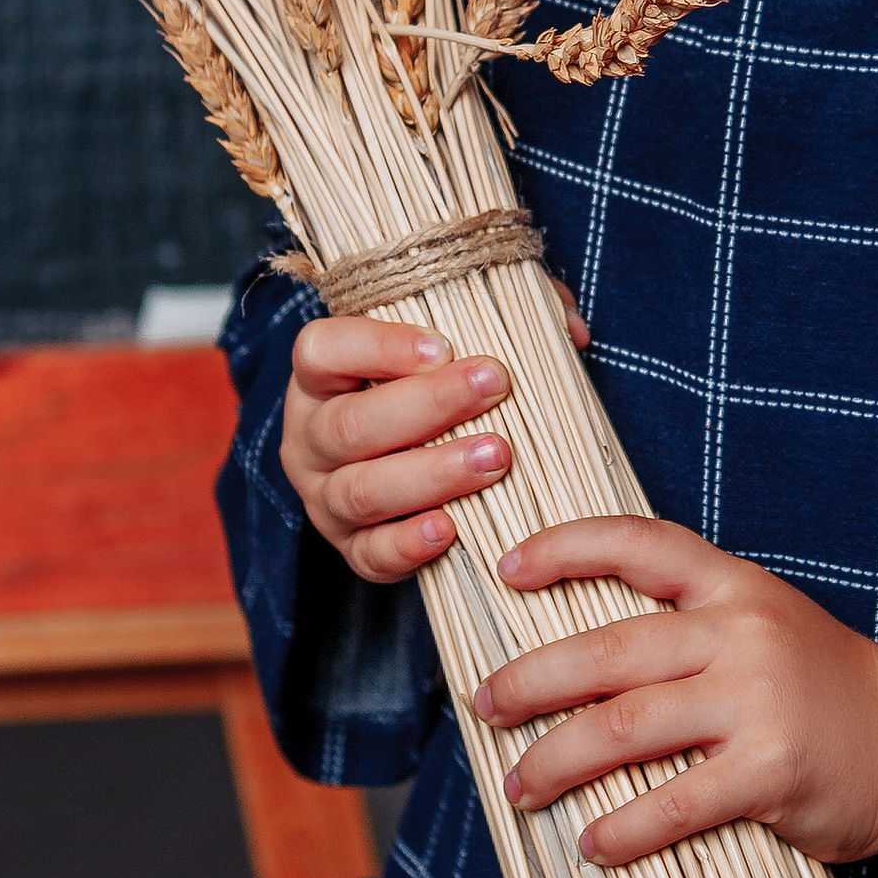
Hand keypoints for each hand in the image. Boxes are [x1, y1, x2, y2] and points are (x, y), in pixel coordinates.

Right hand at [280, 298, 585, 585]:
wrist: (409, 474)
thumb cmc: (432, 394)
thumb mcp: (453, 348)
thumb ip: (504, 322)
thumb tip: (569, 330)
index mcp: (321, 379)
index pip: (323, 350)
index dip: (378, 347)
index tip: (446, 346)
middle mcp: (309, 439)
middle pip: (351, 424)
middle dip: (428, 404)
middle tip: (495, 385)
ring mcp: (325, 499)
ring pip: (363, 490)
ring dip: (432, 473)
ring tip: (496, 455)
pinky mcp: (352, 549)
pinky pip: (371, 554)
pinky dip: (409, 544)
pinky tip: (451, 528)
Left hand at [472, 517, 877, 871]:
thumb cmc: (820, 690)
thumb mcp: (763, 626)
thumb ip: (689, 626)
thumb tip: (574, 656)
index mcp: (736, 588)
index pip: (641, 544)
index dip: (567, 547)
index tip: (507, 568)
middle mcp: (742, 635)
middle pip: (608, 649)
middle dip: (530, 680)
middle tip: (487, 705)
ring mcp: (756, 703)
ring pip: (624, 726)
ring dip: (554, 761)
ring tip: (521, 786)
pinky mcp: (769, 772)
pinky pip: (672, 802)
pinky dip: (621, 828)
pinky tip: (593, 842)